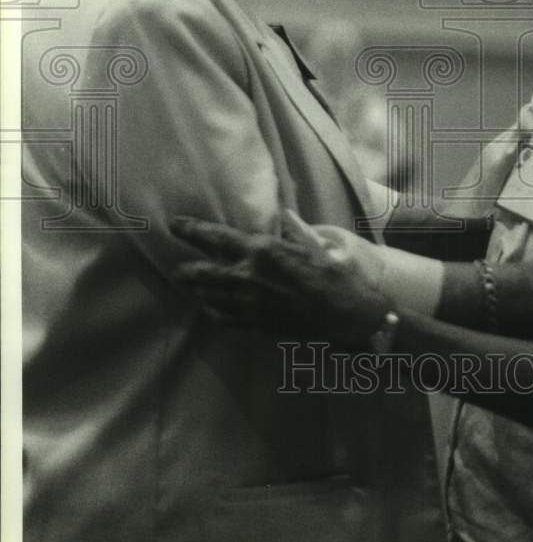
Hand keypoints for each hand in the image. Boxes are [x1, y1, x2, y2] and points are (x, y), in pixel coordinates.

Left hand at [170, 210, 390, 342]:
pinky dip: (215, 312)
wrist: (348, 314)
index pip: (216, 237)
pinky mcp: (257, 325)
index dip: (192, 230)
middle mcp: (249, 277)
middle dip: (186, 270)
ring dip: (198, 292)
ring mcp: (250, 304)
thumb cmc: (337, 272)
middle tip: (176, 268)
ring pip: (210, 298)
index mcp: (263, 251)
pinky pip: (225, 319)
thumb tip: (285, 217)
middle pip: (203, 273)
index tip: (174, 224)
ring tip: (191, 287)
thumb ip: (296, 230)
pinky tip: (213, 308)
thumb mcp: (318, 242)